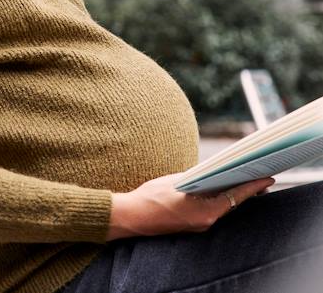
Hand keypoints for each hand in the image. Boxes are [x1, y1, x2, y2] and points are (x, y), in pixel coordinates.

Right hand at [106, 174, 274, 240]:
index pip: (236, 197)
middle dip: (246, 189)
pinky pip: (212, 211)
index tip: (267, 178)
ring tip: (244, 179)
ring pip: (223, 207)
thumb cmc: (151, 197)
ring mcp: (199, 226)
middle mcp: (205, 222)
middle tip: (259, 174)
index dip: (253, 186)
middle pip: (232, 203)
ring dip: (232, 194)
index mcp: (205, 212)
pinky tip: (221, 189)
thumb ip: (199, 178)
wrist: (132, 216)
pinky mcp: (192, 226)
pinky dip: (220, 200)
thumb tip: (214, 173)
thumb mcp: (177, 181)